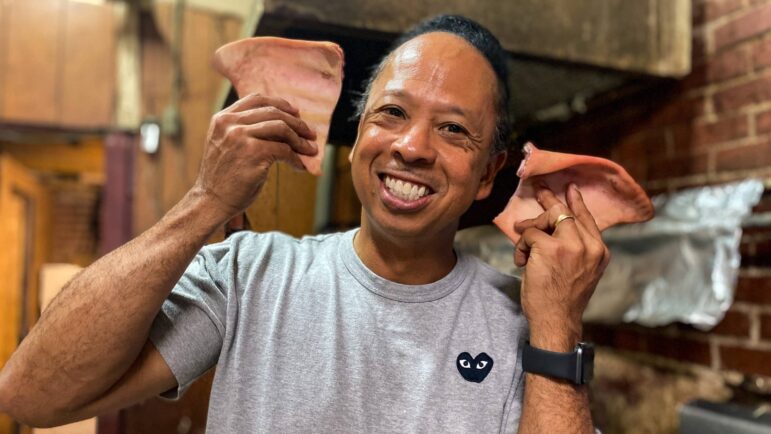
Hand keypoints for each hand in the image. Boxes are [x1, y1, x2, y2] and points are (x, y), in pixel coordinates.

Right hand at [193, 93, 317, 221]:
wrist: (211, 201)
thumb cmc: (223, 177)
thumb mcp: (226, 144)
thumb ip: (243, 130)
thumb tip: (282, 124)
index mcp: (223, 118)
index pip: (256, 99)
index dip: (280, 104)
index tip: (296, 113)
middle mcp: (230, 124)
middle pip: (273, 112)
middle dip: (296, 123)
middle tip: (310, 133)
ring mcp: (241, 137)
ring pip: (282, 128)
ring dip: (300, 140)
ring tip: (310, 149)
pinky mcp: (253, 153)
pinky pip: (284, 150)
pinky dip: (296, 159)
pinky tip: (299, 166)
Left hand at [513, 183, 609, 350]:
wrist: (557, 320)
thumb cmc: (563, 300)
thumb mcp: (581, 271)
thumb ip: (576, 250)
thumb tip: (553, 228)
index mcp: (599, 252)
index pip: (588, 218)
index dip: (577, 201)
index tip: (570, 188)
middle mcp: (590, 245)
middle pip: (564, 212)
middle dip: (548, 201)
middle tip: (539, 190)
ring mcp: (571, 245)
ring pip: (547, 218)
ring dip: (530, 231)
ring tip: (523, 249)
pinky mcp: (551, 248)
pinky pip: (529, 234)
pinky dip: (521, 247)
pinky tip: (521, 261)